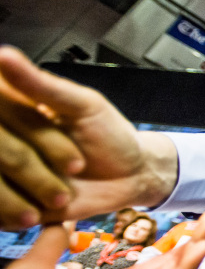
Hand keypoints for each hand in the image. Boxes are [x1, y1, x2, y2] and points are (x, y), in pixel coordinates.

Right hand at [0, 46, 178, 228]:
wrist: (128, 177)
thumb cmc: (108, 134)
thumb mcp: (83, 105)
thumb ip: (41, 85)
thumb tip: (3, 54)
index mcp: (10, 105)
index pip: (1, 107)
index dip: (33, 128)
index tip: (51, 128)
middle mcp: (0, 136)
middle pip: (4, 149)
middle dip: (43, 162)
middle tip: (76, 166)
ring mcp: (1, 170)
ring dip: (36, 190)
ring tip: (64, 195)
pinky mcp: (4, 201)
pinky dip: (17, 213)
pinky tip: (42, 210)